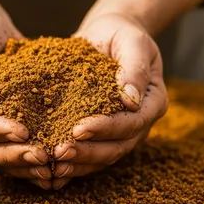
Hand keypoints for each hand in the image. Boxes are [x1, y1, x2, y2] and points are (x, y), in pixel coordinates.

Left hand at [53, 14, 168, 188]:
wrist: (107, 35)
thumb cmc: (121, 35)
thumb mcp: (133, 41)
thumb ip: (134, 67)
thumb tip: (130, 100)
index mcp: (152, 102)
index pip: (131, 123)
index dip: (106, 128)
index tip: (79, 129)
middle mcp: (139, 122)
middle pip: (117, 147)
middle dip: (88, 152)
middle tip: (59, 152)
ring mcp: (121, 131)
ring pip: (103, 156)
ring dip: (78, 163)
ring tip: (53, 164)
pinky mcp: (101, 133)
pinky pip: (90, 154)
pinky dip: (73, 163)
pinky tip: (52, 168)